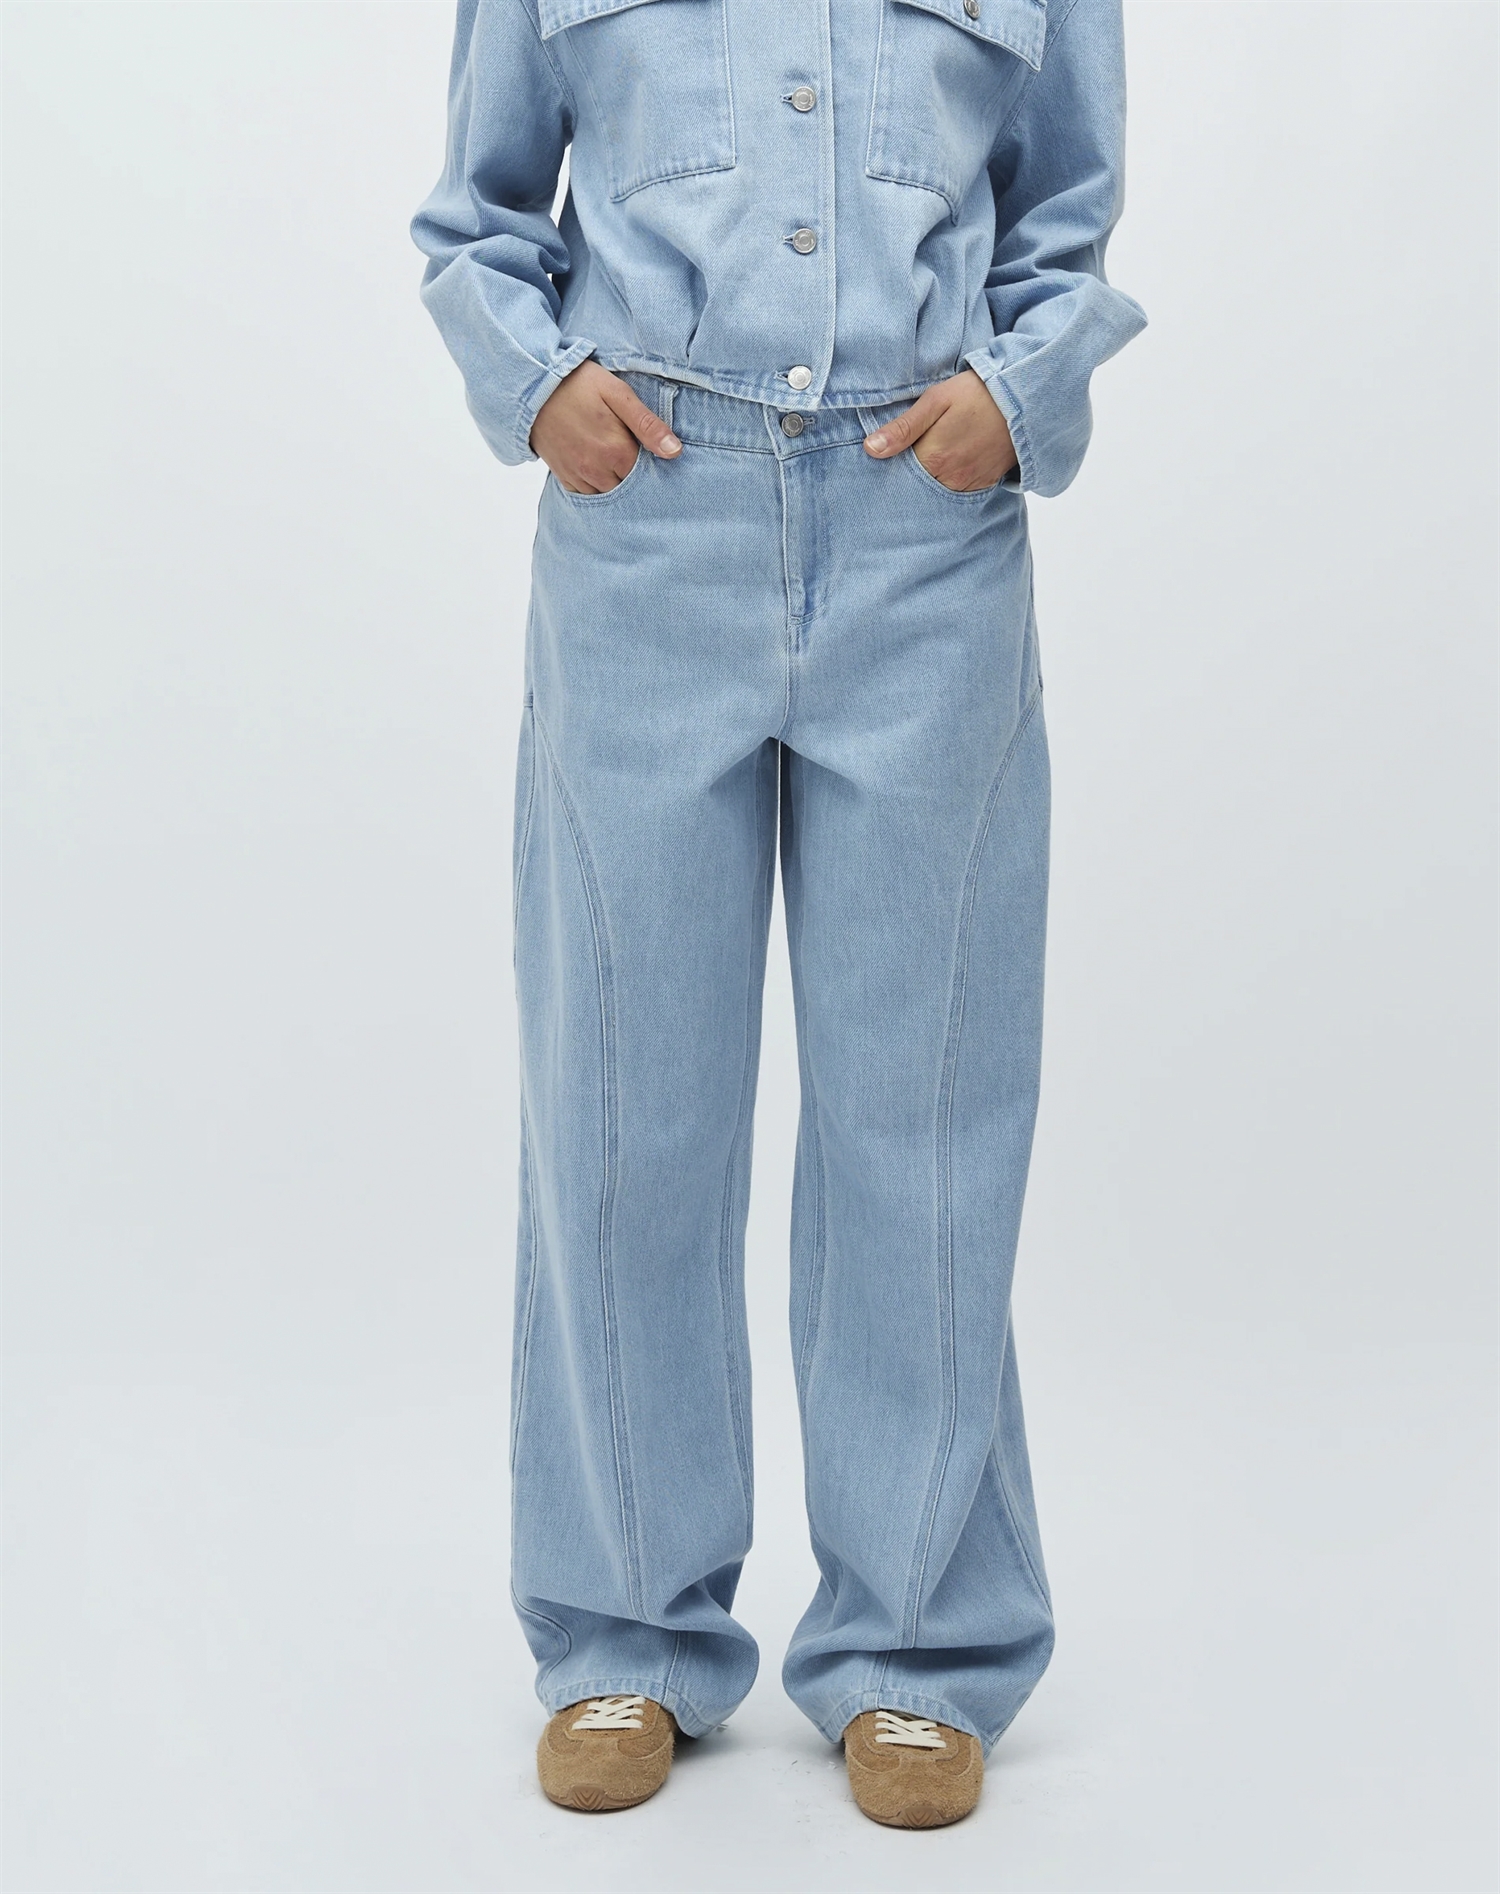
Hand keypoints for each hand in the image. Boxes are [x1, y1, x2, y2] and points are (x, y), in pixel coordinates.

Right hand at [530, 361, 681, 492]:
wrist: (532, 387)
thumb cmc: (578, 384)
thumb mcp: (618, 394)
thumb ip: (647, 424)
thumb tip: (675, 451)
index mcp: (616, 452)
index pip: (648, 474)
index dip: (652, 463)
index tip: (650, 449)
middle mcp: (597, 471)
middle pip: (629, 487)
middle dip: (635, 475)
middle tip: (631, 450)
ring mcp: (579, 476)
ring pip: (609, 493)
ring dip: (616, 481)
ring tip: (614, 457)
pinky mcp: (564, 477)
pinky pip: (587, 493)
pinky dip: (596, 485)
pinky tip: (598, 465)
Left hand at [862, 368, 1016, 491]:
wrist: (1025, 398)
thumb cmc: (977, 393)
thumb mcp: (935, 400)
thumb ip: (903, 428)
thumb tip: (871, 449)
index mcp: (934, 458)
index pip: (900, 475)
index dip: (893, 465)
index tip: (890, 455)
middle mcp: (951, 479)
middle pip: (919, 485)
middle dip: (912, 473)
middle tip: (915, 450)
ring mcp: (970, 483)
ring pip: (939, 489)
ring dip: (932, 477)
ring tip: (936, 453)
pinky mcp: (985, 483)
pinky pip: (960, 489)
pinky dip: (951, 480)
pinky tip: (951, 462)